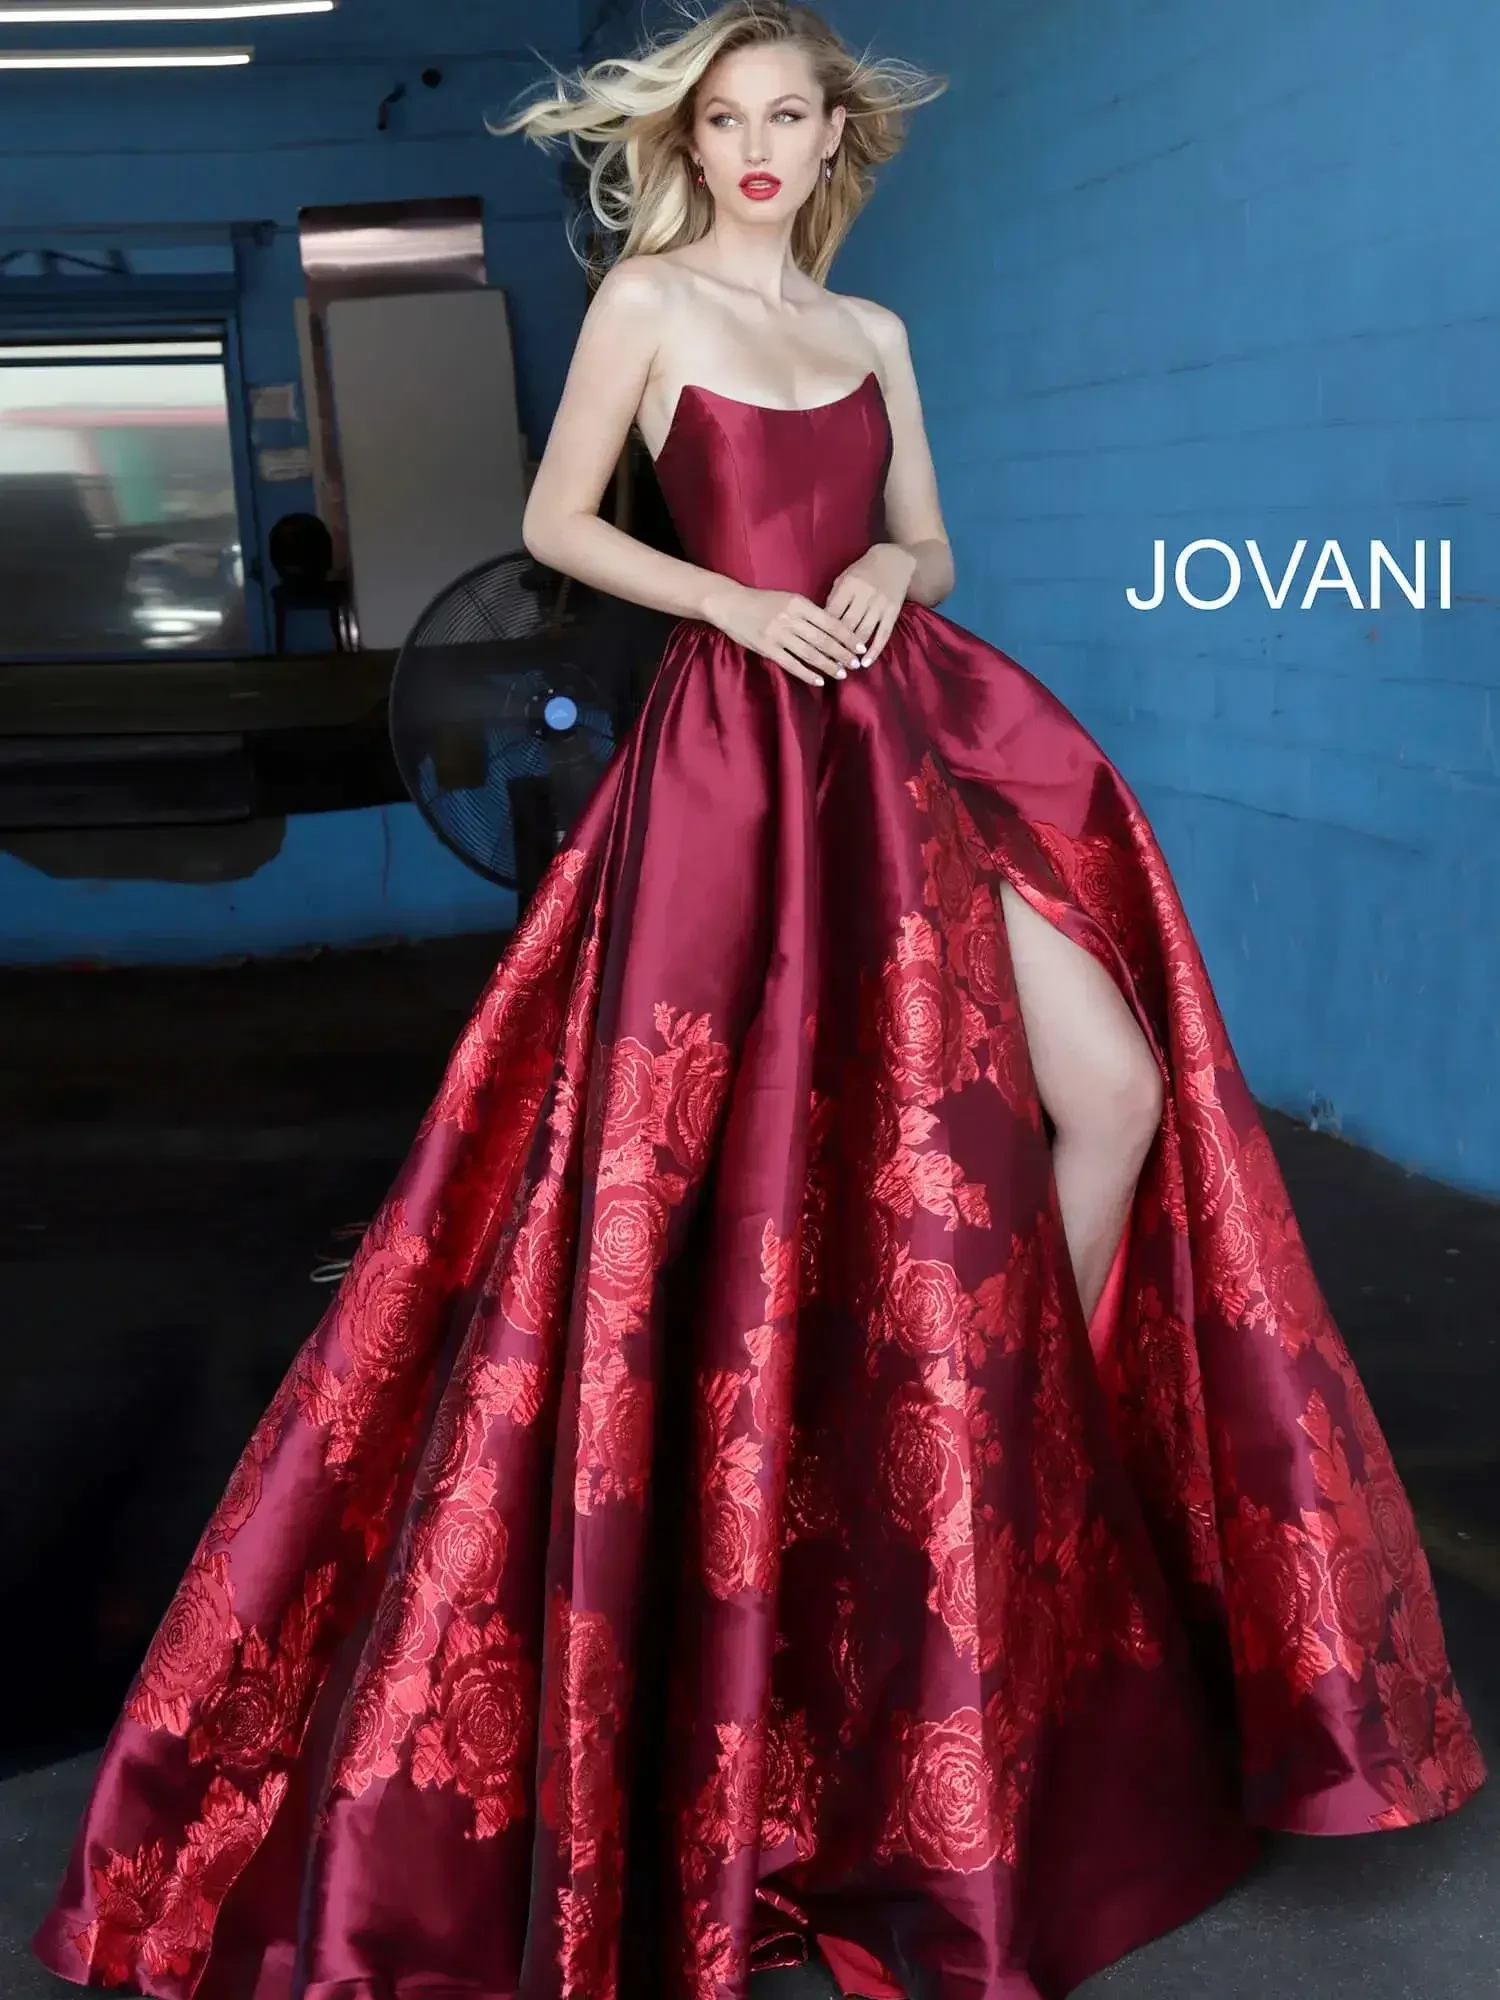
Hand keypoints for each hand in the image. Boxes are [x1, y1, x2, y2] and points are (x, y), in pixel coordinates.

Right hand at [703, 582, 866, 688]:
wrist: (729, 603)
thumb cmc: (760, 601)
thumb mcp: (787, 598)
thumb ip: (807, 612)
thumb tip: (831, 628)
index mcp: (798, 603)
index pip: (829, 621)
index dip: (846, 636)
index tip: (860, 646)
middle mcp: (790, 618)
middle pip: (822, 639)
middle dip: (841, 653)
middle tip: (855, 663)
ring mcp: (778, 634)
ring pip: (809, 653)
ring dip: (827, 665)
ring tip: (841, 674)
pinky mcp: (766, 648)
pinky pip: (791, 664)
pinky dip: (806, 673)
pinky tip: (818, 680)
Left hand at [824, 542, 916, 667]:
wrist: (894, 561)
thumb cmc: (862, 571)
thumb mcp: (844, 578)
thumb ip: (834, 598)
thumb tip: (822, 623)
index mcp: (848, 586)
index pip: (832, 613)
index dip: (822, 632)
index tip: (813, 648)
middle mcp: (864, 596)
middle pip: (847, 626)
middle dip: (836, 646)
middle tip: (826, 664)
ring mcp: (880, 605)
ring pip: (863, 633)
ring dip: (853, 652)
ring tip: (843, 666)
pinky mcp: (892, 613)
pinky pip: (883, 635)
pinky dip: (874, 651)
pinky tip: (866, 663)